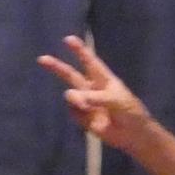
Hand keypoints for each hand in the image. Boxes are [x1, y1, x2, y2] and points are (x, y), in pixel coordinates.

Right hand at [37, 36, 156, 154]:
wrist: (132, 135)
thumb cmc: (130, 112)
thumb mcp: (116, 100)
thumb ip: (94, 97)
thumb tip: (72, 97)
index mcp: (103, 79)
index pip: (89, 61)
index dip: (79, 50)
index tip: (68, 39)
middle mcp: (92, 88)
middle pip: (71, 75)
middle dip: (57, 67)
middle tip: (42, 59)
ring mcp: (86, 103)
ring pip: (70, 95)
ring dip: (74, 99)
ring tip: (86, 108)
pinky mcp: (83, 117)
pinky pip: (73, 112)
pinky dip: (78, 115)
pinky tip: (91, 121)